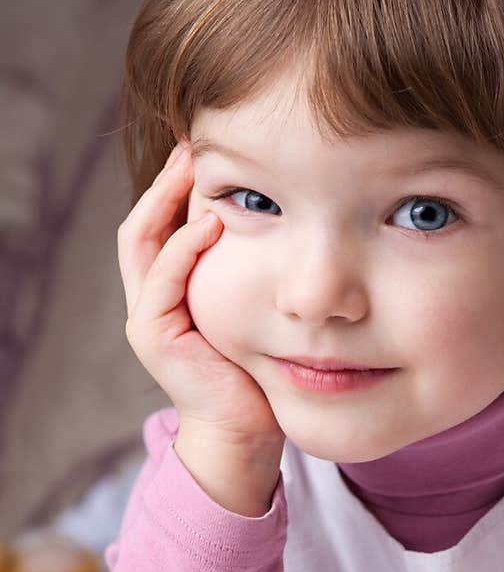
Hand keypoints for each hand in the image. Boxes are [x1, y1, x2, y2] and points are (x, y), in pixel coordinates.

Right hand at [118, 140, 284, 453]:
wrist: (246, 432)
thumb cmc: (260, 372)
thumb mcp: (258, 309)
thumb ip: (256, 270)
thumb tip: (293, 220)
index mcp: (172, 290)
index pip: (163, 222)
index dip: (179, 184)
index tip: (210, 147)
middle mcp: (151, 298)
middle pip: (144, 221)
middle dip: (167, 180)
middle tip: (195, 140)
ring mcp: (147, 316)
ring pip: (142, 242)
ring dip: (167, 201)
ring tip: (195, 166)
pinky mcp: (154, 335)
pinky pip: (161, 279)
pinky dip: (183, 247)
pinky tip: (210, 221)